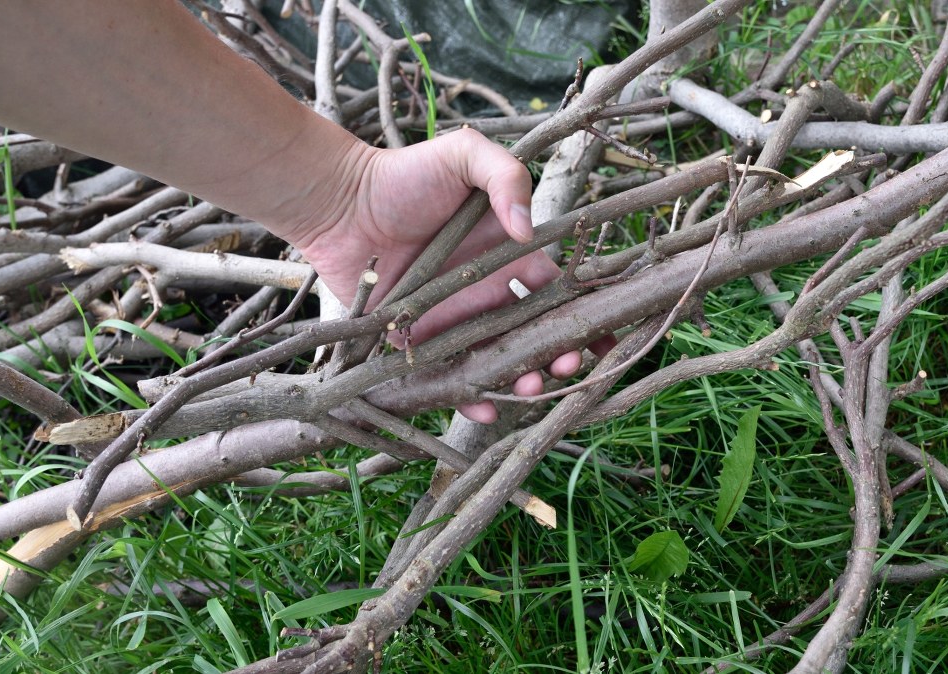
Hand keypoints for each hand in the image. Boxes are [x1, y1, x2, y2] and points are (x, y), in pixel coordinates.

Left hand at [278, 129, 581, 422]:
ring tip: (531, 387)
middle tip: (568, 365)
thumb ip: (506, 178)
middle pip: (536, 334)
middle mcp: (488, 292)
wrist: (339, 201)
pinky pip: (448, 374)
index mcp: (509, 255)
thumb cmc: (403, 174)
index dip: (586, 311)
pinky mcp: (419, 340)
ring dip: (521, 379)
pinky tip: (483, 407)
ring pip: (499, 360)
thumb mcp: (463, 155)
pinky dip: (469, 396)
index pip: (559, 289)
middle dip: (560, 353)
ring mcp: (456, 319)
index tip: (608, 334)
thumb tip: (527, 230)